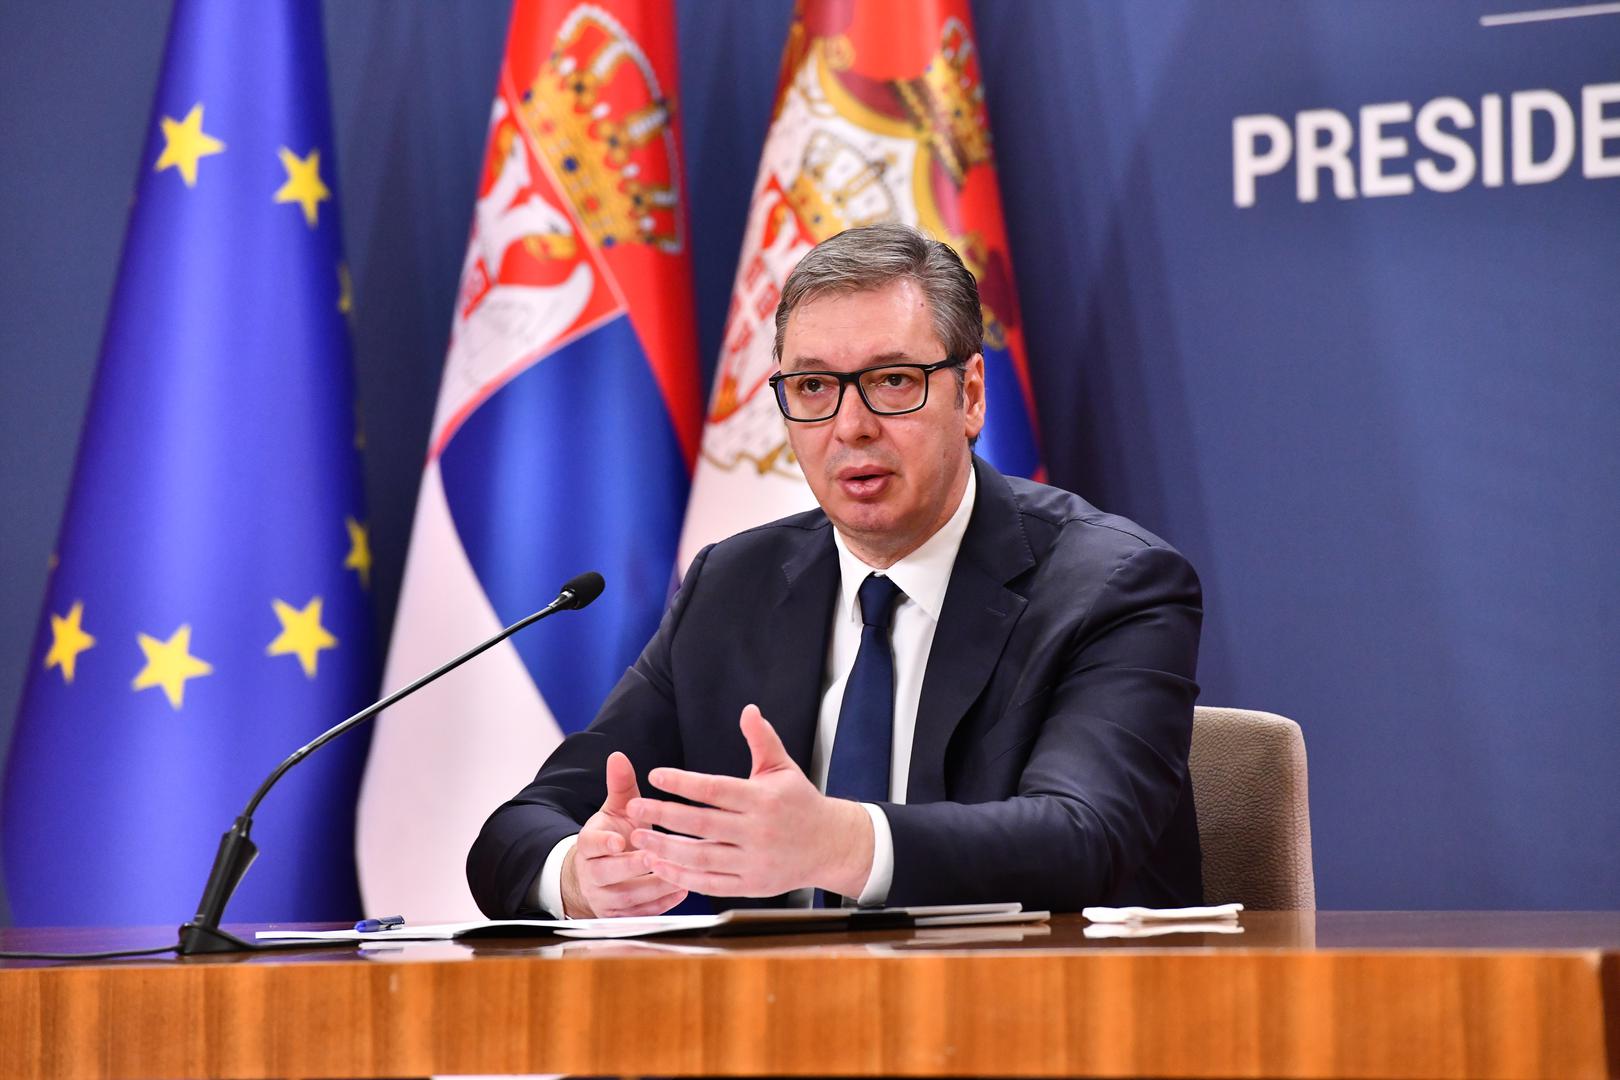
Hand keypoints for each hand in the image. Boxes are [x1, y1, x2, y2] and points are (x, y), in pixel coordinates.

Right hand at [560, 751, 688, 917]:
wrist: (598, 873)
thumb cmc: (614, 835)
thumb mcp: (615, 810)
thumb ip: (620, 785)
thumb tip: (618, 756)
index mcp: (588, 845)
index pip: (590, 845)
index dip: (603, 844)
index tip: (619, 842)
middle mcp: (592, 874)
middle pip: (606, 874)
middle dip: (630, 867)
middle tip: (654, 856)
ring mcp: (604, 898)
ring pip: (625, 897)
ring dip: (652, 887)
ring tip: (677, 875)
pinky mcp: (619, 917)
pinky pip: (639, 914)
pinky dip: (660, 905)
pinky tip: (681, 891)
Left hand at [628, 705, 874, 897]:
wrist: (830, 845)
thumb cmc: (801, 802)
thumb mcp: (783, 768)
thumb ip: (762, 739)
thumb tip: (748, 709)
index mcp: (762, 799)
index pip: (714, 789)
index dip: (682, 782)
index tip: (655, 775)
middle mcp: (758, 831)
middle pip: (702, 824)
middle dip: (663, 815)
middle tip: (634, 808)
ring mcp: (754, 861)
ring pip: (701, 857)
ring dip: (665, 848)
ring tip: (638, 838)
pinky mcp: (751, 885)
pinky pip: (710, 883)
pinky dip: (682, 876)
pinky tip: (659, 865)